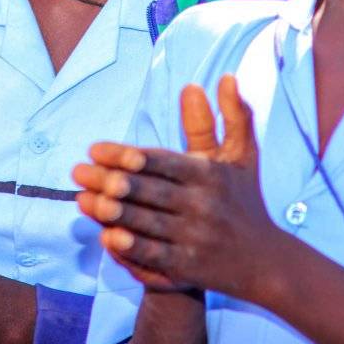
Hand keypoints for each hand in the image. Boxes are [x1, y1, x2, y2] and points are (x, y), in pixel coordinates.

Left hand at [74, 75, 279, 299]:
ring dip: (113, 212)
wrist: (266, 262)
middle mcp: (203, 205)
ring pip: (147, 222)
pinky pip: (156, 256)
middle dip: (110, 181)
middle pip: (149, 191)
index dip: (127, 155)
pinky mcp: (190, 267)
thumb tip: (227, 76)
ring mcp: (196, 237)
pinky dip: (131, 248)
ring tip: (81, 200)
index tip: (94, 149)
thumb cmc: (246, 201)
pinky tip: (107, 238)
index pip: (161, 161)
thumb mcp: (243, 157)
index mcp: (210, 175)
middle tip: (76, 172)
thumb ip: (233, 115)